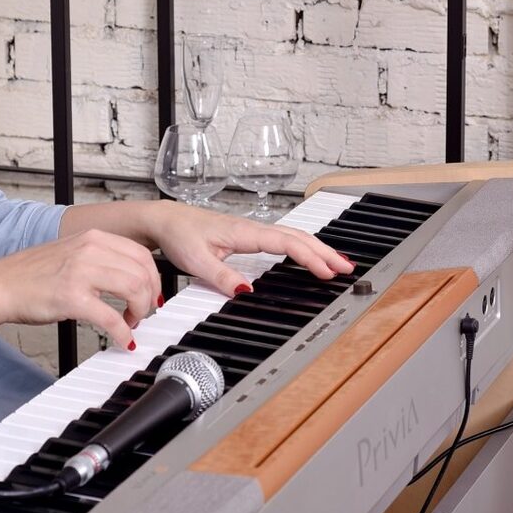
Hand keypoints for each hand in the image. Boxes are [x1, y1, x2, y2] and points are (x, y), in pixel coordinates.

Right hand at [0, 229, 159, 349]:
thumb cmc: (30, 274)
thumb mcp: (71, 252)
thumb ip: (99, 258)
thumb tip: (127, 276)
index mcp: (93, 238)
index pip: (141, 254)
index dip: (153, 278)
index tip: (153, 293)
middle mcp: (90, 250)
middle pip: (142, 272)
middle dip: (149, 297)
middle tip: (143, 312)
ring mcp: (81, 273)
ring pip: (134, 290)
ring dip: (140, 311)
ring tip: (131, 322)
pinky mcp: (72, 298)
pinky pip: (111, 318)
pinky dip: (122, 332)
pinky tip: (122, 339)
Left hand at [146, 201, 353, 295]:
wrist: (166, 220)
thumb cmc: (180, 235)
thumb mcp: (196, 261)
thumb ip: (222, 276)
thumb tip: (246, 292)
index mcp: (245, 232)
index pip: (286, 243)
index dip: (309, 257)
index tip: (326, 272)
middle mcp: (253, 229)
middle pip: (298, 237)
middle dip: (325, 252)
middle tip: (347, 268)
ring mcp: (253, 231)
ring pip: (293, 236)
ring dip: (317, 248)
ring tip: (338, 263)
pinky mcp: (249, 236)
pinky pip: (284, 239)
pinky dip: (303, 246)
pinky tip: (309, 255)